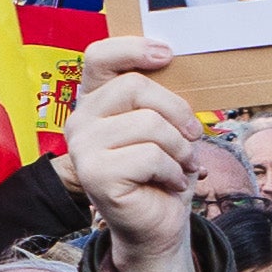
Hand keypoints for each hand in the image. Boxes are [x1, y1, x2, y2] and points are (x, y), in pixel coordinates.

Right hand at [64, 38, 208, 271]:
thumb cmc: (162, 171)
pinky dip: (173, 171)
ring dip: (180, 149)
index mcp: (95, 101)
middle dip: (176, 112)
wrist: (157, 224)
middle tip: (191, 137)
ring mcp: (83, 148)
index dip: (132, 48)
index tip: (166, 55)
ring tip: (179, 166)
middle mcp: (80, 120)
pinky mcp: (94, 174)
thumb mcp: (164, 125)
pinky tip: (168, 183)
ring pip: (149, 124)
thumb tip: (173, 63)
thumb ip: (159, 97)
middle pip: (135, 87)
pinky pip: (151, 156)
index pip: (99, 57)